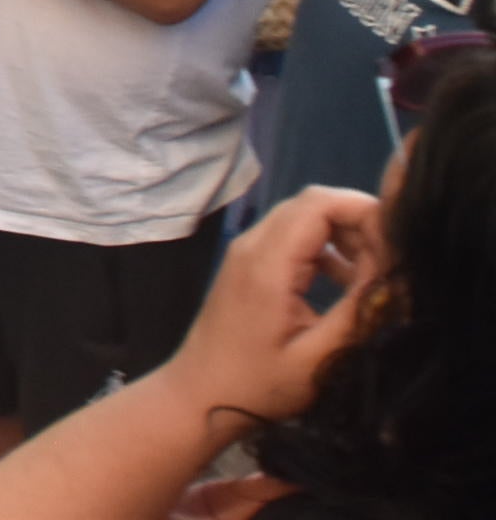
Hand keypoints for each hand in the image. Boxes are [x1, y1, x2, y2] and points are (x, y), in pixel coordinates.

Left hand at [152, 186, 383, 431]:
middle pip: (312, 205)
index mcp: (267, 262)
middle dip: (360, 223)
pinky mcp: (250, 265)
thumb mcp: (320, 357)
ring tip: (376, 277)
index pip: (319, 203)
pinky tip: (348, 284)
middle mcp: (252, 245)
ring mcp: (247, 252)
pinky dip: (326, 251)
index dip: (364, 212)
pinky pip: (293, 239)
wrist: (199, 394)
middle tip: (392, 264)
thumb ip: (359, 311)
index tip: (398, 247)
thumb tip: (397, 275)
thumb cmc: (258, 384)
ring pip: (304, 219)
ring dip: (345, 237)